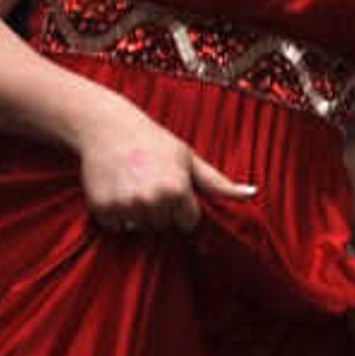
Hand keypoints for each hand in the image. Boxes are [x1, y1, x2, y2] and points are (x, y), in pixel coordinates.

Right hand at [76, 107, 252, 235]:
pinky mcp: (101, 208)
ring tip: (132, 186)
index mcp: (178, 191)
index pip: (187, 222)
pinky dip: (115, 214)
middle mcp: (152, 201)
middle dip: (159, 211)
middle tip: (148, 182)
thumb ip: (219, 183)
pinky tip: (116, 191)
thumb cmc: (155, 142)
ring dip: (137, 214)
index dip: (181, 206)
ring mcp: (125, 206)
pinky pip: (115, 227)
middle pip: (162, 227)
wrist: (107, 127)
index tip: (170, 185)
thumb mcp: (190, 159)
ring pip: (138, 228)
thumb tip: (252, 194)